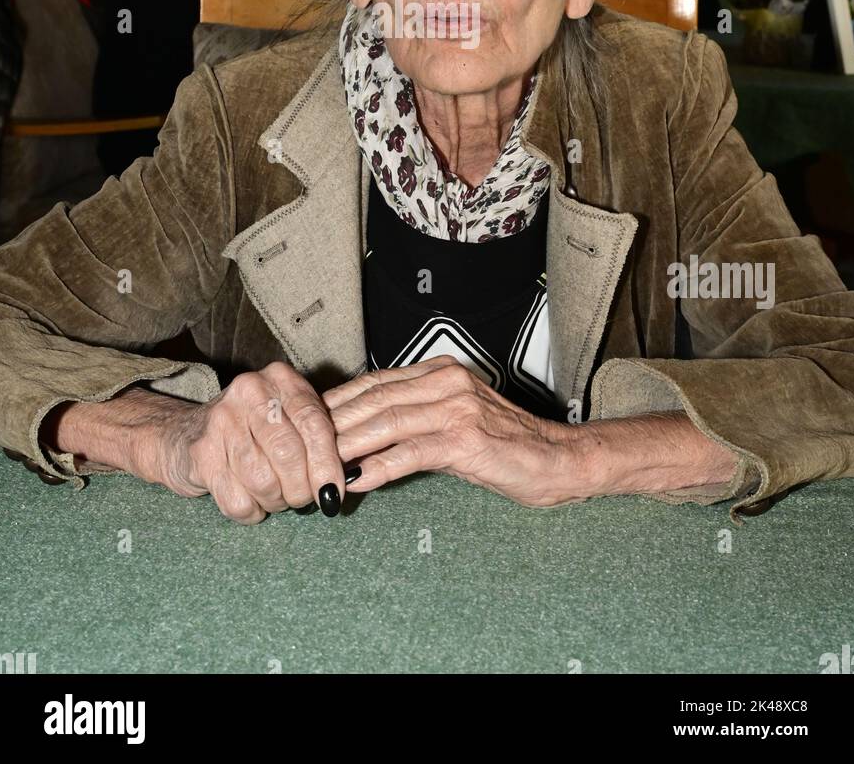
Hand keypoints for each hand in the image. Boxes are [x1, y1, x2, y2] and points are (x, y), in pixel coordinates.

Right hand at [139, 362, 347, 523]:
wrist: (185, 434)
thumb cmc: (252, 431)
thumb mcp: (288, 418)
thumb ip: (319, 437)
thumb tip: (350, 477)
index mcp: (281, 379)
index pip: (314, 424)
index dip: (328, 464)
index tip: (334, 493)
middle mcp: (250, 391)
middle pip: (289, 454)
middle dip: (301, 489)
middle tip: (301, 499)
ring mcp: (221, 420)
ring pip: (264, 480)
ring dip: (275, 502)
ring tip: (275, 497)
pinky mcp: (200, 453)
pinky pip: (237, 500)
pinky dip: (251, 512)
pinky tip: (251, 502)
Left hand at [323, 356, 590, 507]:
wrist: (558, 459)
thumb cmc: (505, 445)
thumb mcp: (455, 420)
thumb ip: (415, 417)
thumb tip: (362, 433)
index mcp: (440, 372)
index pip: (373, 382)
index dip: (335, 402)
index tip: (303, 422)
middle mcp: (445, 382)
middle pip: (372, 400)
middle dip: (330, 425)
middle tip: (296, 448)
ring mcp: (456, 407)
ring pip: (385, 422)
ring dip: (345, 447)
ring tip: (316, 467)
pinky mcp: (465, 439)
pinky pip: (410, 452)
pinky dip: (378, 466)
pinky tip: (355, 481)